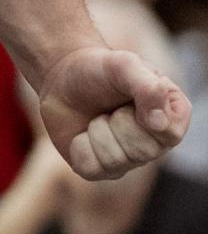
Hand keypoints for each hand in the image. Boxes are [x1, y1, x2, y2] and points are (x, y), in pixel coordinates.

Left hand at [38, 46, 190, 180]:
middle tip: (110, 106)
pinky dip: (79, 145)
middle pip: (142, 151)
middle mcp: (156, 144)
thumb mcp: (124, 64)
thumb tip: (160, 124)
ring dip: (97, 131)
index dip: (144, 116)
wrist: (61, 76)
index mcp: (172, 117)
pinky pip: (91, 167)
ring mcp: (129, 160)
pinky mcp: (100, 169)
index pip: (170, 134)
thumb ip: (148, 86)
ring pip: (115, 160)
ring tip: (98, 116)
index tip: (130, 96)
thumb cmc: (99, 69)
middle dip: (117, 121)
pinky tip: (82, 131)